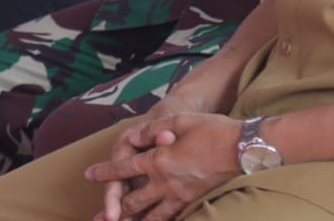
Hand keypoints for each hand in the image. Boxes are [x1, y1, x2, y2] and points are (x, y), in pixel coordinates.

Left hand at [85, 113, 241, 220]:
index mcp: (157, 161)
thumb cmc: (211, 130)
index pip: (122, 170)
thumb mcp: (178, 121)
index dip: (104, 173)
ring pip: (151, 217)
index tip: (89, 175)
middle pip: (132, 201)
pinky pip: (172, 218)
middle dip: (112, 209)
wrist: (243, 149)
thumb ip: (151, 130)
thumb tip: (133, 138)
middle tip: (98, 217)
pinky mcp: (194, 202)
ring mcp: (180, 196)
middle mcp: (165, 183)